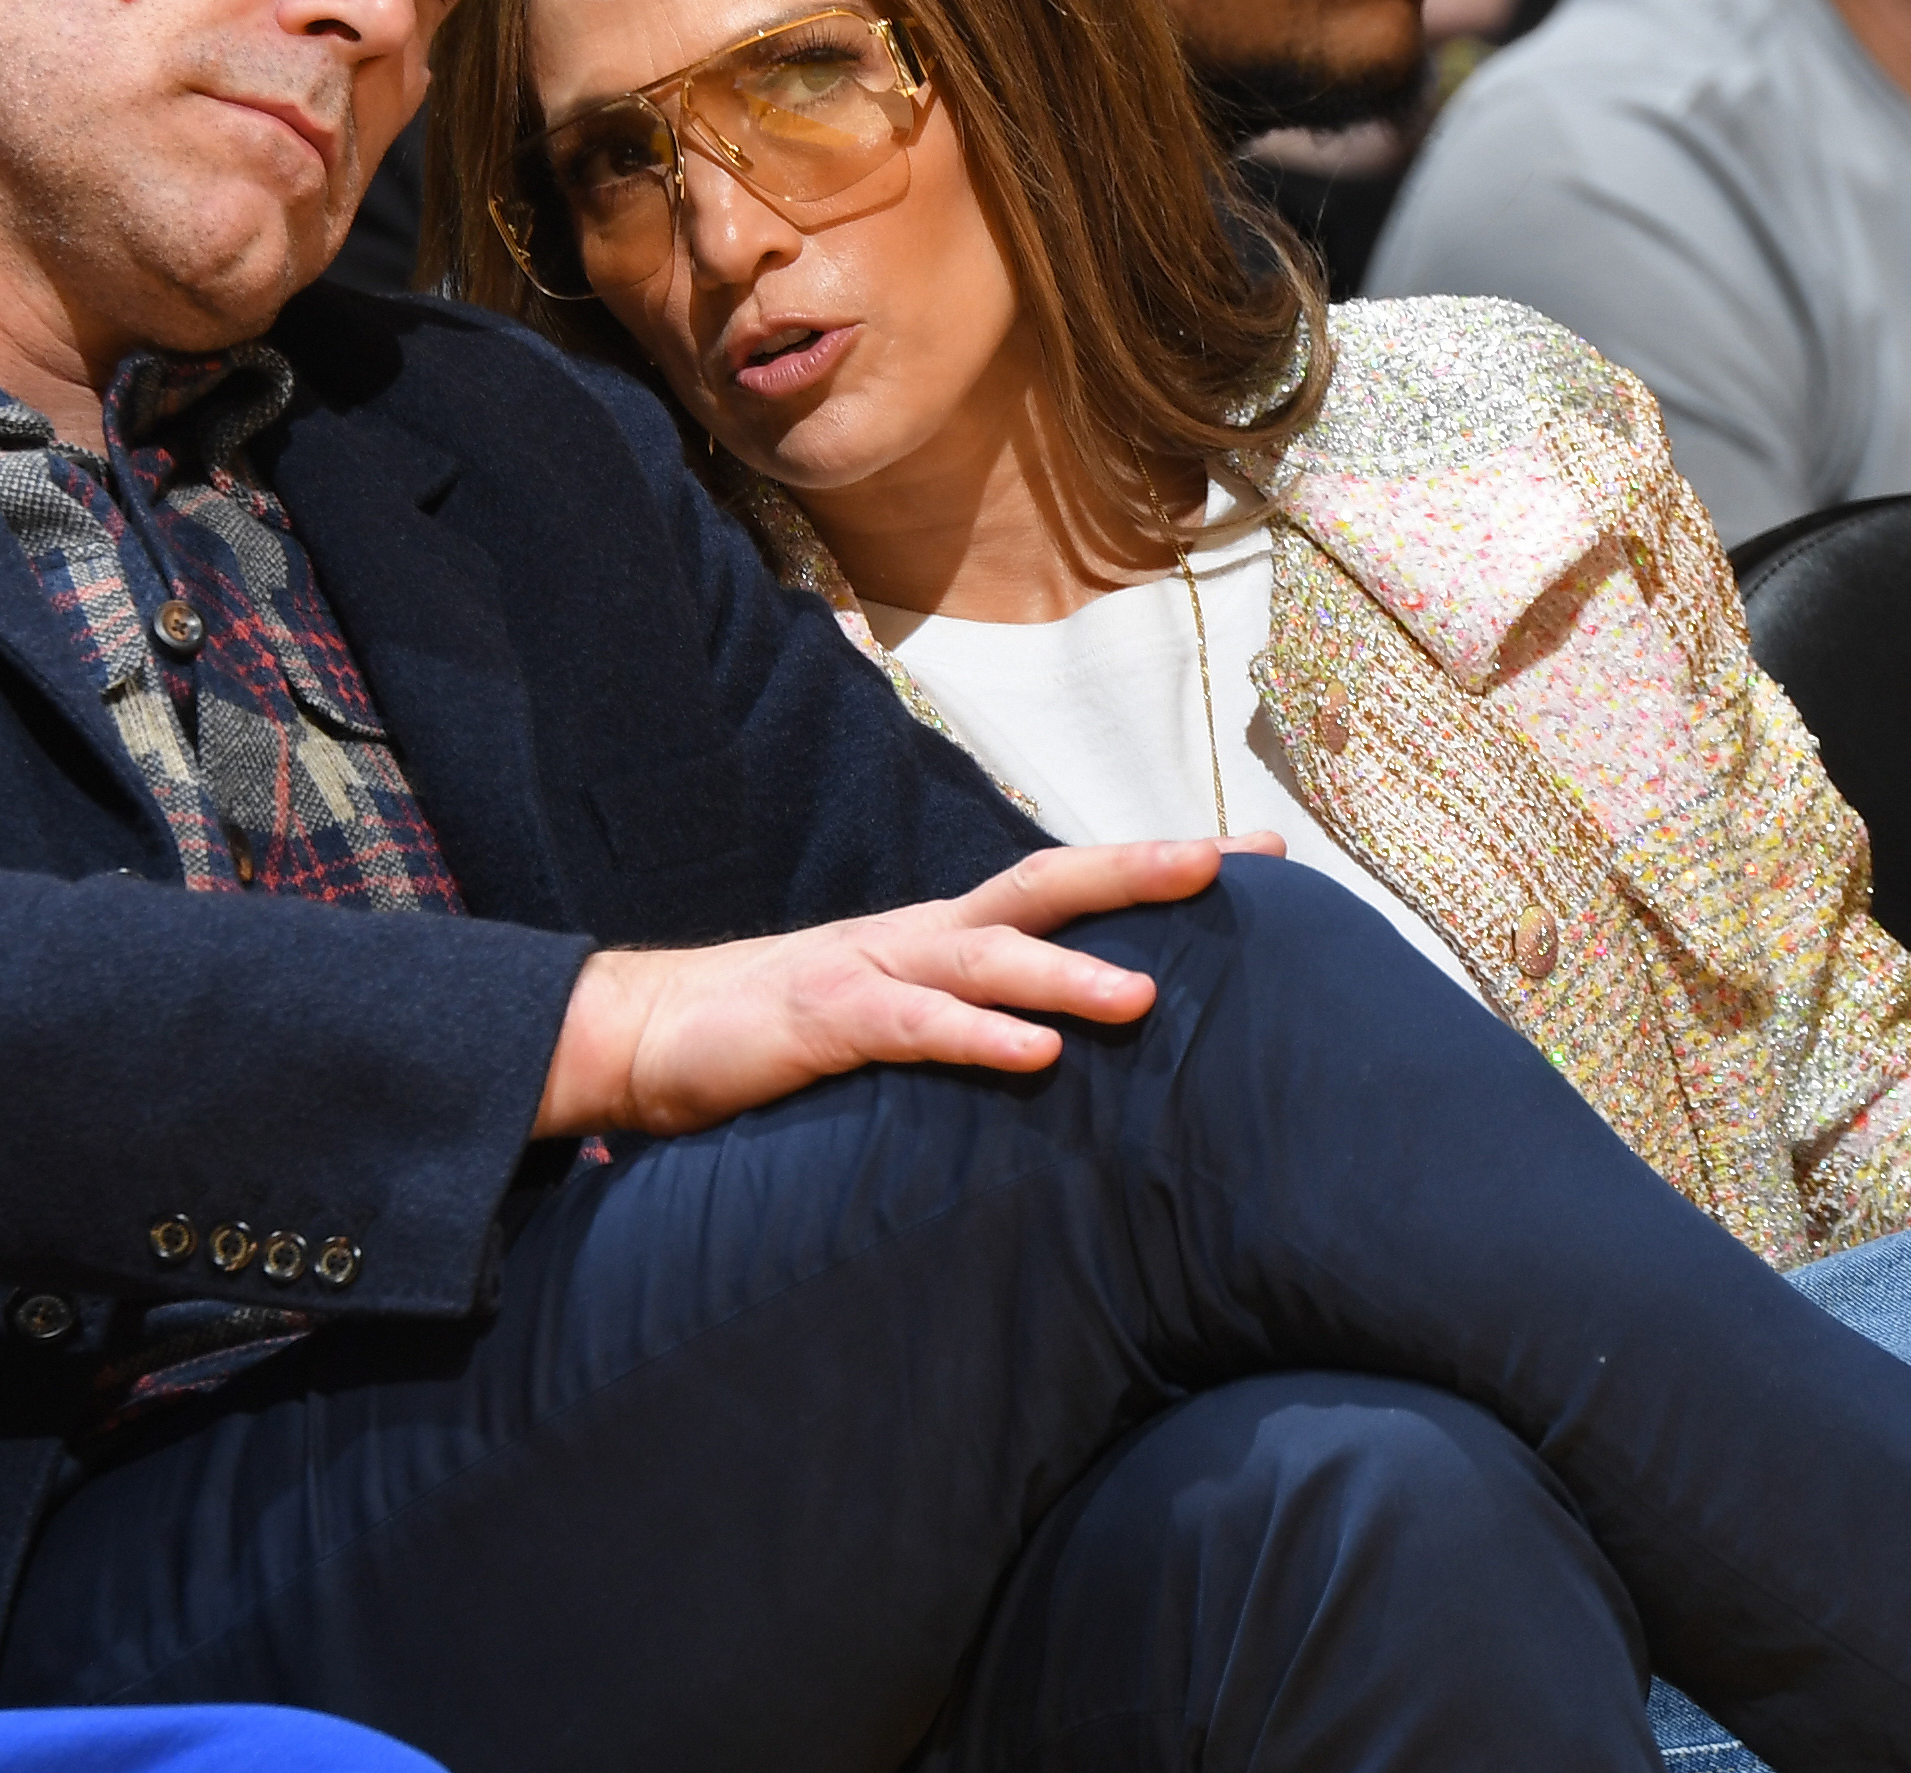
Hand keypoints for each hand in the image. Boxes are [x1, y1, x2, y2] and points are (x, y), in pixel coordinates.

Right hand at [535, 836, 1282, 1137]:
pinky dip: (975, 1038)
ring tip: (1146, 996)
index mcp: (949, 935)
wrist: (649, 1034)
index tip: (1262, 854)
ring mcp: (873, 971)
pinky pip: (912, 1030)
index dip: (1160, 867)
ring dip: (1068, 975)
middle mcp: (923, 936)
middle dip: (1136, 872)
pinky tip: (1033, 1055)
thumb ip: (979, 1016)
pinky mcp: (826, 1024)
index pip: (1069, 886)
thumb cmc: (790, 1033)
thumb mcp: (904, 1018)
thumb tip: (1079, 1036)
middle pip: (1045, 887)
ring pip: (986, 957)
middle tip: (1227, 867)